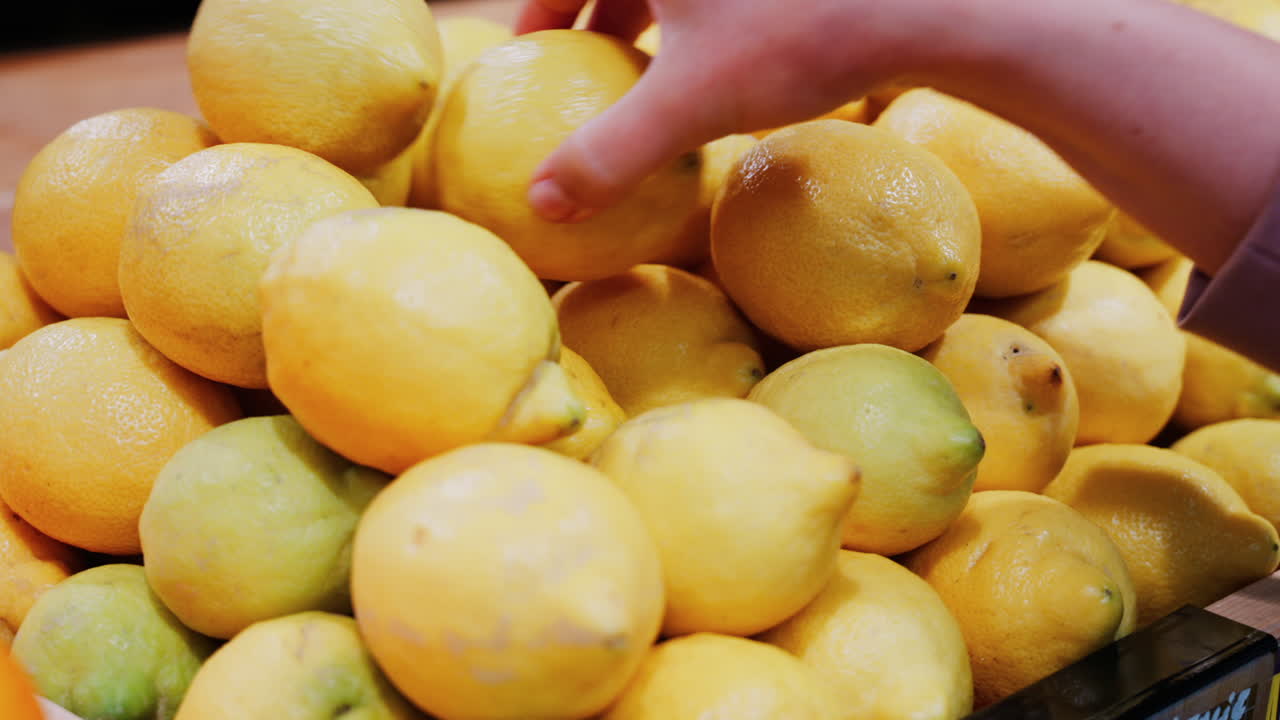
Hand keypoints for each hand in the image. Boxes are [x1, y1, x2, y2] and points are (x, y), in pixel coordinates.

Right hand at [517, 0, 949, 221]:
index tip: (529, 58)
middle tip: (577, 67)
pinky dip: (695, 18)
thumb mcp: (691, 102)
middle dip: (591, 13)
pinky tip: (710, 63)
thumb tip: (540, 206)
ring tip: (637, 74)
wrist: (923, 6)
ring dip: (645, 16)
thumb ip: (609, 154)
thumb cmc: (799, 38)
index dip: (537, 13)